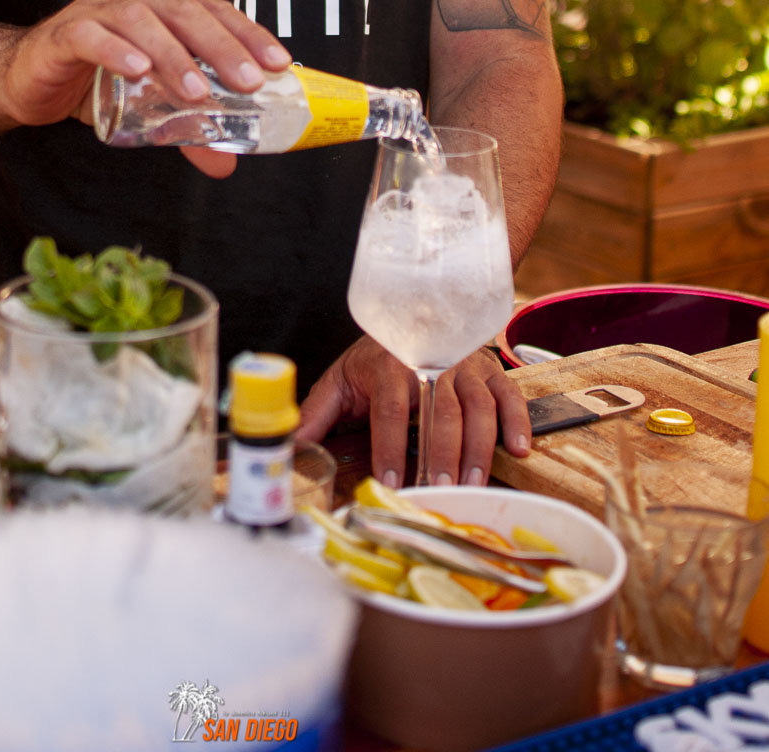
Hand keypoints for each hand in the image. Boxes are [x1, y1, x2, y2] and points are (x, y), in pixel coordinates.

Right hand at [0, 0, 290, 174]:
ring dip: (173, 54)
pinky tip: (137, 69)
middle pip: (184, 11)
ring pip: (142, 20)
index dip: (248, 34)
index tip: (279, 63)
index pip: (214, 11)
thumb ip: (187, 130)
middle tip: (248, 82)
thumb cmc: (91, 82)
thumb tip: (227, 166)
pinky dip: (116, 49)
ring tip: (196, 90)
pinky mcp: (63, 33)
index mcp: (161, 2)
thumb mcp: (149, 108)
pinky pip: (90, 34)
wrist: (24, 81)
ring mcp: (96, 9)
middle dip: (222, 46)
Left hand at [296, 335, 530, 487]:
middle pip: (440, 412)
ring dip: (477, 448)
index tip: (392, 484)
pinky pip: (508, 394)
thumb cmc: (374, 359)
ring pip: (478, 407)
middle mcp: (430, 363)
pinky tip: (517, 450)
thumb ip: (316, 415)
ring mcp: (464, 366)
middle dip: (441, 454)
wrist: (413, 314)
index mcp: (389, 366)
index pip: (389, 410)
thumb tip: (289, 447)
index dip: (390, 449)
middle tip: (440, 491)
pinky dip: (516, 421)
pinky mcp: (489, 370)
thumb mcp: (340, 381)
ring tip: (472, 485)